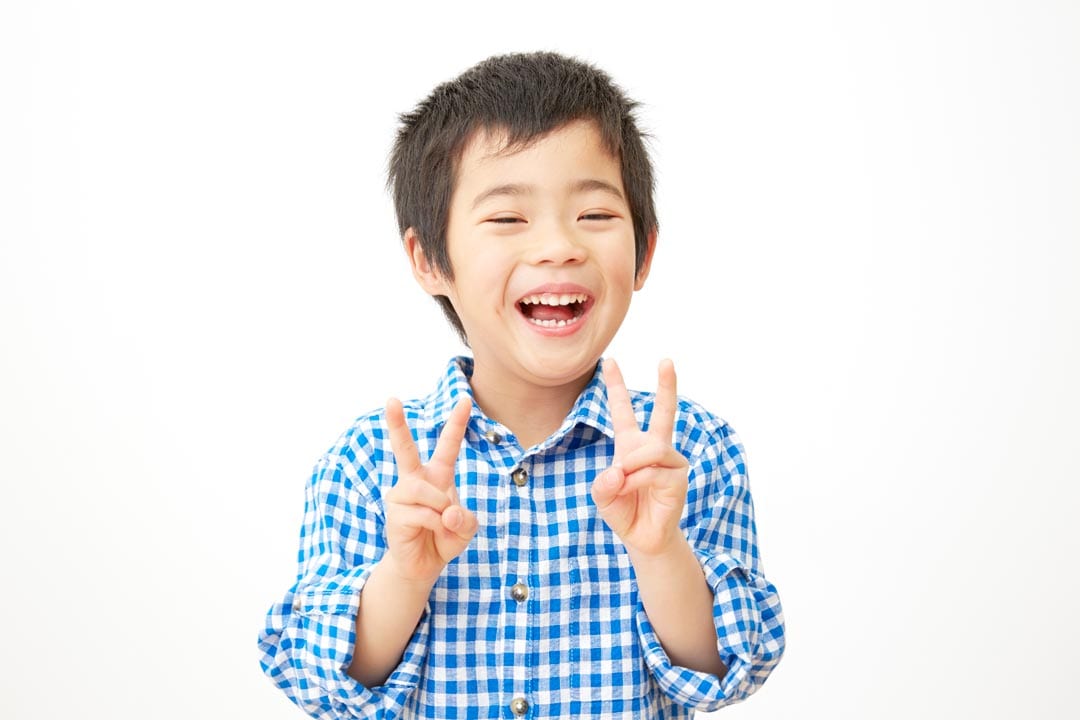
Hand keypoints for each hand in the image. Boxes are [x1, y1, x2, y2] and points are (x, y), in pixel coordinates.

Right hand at [383, 396, 478, 585]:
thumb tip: (446, 512)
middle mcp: (415, 481)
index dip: (457, 423)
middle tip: (390, 400)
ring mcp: (401, 496)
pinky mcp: (394, 515)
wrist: (423, 566)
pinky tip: (434, 533)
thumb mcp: (466, 529)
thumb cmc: (444, 539)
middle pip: (404, 449)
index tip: (464, 399)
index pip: (447, 445)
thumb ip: (466, 519)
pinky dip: (437, 526)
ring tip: (443, 523)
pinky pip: (423, 514)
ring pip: (425, 492)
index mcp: (437, 476)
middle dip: (397, 424)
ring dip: (441, 508)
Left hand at [592, 358, 689, 557]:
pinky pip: (652, 470)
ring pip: (650, 449)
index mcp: (631, 446)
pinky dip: (636, 481)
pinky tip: (631, 490)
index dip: (616, 386)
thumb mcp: (603, 497)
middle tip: (666, 360)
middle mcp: (654, 449)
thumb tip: (619, 470)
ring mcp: (670, 462)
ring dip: (632, 465)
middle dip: (667, 385)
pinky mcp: (678, 477)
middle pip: (664, 412)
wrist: (643, 539)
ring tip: (624, 480)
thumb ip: (603, 483)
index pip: (623, 411)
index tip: (610, 361)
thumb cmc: (625, 513)